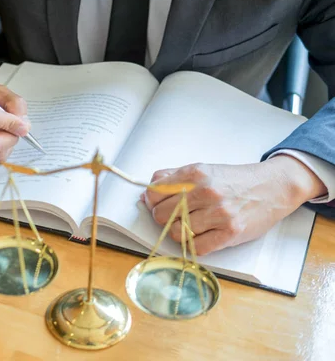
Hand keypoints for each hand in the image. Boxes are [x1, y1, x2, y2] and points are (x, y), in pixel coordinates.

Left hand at [142, 156, 326, 254]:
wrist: (272, 186)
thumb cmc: (234, 180)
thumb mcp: (202, 169)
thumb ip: (171, 178)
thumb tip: (145, 193)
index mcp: (195, 173)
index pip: (154, 193)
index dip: (152, 201)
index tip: (158, 204)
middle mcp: (206, 192)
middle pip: (161, 215)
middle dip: (164, 218)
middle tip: (176, 216)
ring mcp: (219, 213)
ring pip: (177, 233)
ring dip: (180, 232)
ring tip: (192, 225)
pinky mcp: (230, 233)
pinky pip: (197, 248)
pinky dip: (195, 245)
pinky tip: (202, 235)